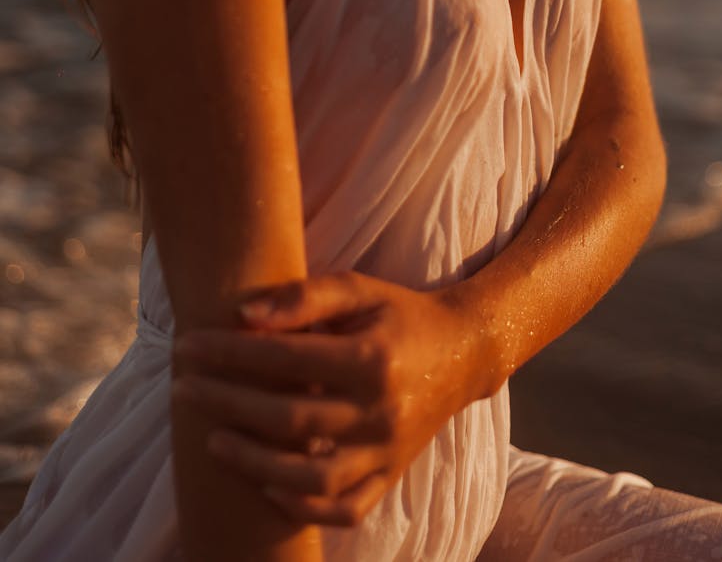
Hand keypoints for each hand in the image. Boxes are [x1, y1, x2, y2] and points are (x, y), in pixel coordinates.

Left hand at [171, 271, 477, 526]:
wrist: (462, 352)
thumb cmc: (400, 313)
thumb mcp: (359, 289)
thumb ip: (304, 297)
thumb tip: (243, 314)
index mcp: (373, 358)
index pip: (287, 360)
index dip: (231, 353)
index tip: (189, 346)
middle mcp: (383, 411)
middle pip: (291, 419)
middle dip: (227, 403)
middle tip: (183, 389)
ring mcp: (389, 451)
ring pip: (314, 476)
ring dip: (254, 463)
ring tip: (212, 441)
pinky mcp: (391, 475)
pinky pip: (345, 508)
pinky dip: (303, 505)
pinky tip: (265, 484)